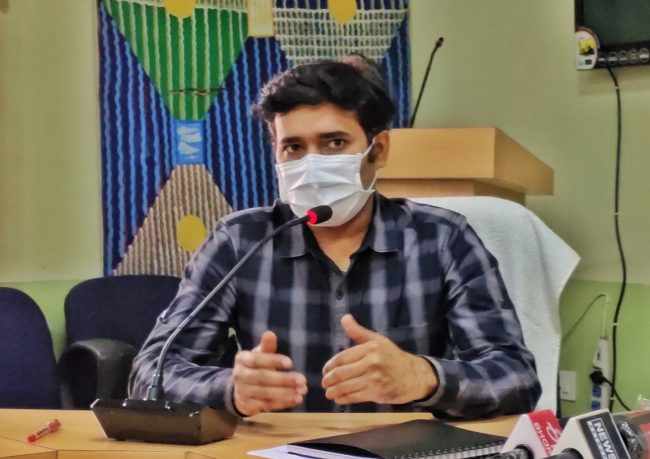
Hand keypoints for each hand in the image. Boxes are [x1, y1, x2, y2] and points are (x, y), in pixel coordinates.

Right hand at [232, 331, 307, 415]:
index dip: (274, 361)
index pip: (257, 359)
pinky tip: (296, 399)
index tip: (290, 363)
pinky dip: (283, 403)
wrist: (239, 390)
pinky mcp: (248, 405)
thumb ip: (266, 346)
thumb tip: (270, 333)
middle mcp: (240, 375)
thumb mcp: (259, 355)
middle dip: (284, 379)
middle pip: (263, 378)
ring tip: (302, 391)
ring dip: (286, 393)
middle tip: (302, 380)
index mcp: (242, 359)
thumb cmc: (254, 368)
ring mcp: (242, 392)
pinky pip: (267, 405)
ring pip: (265, 393)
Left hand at [321, 314, 437, 404]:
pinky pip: (355, 397)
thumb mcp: (378, 340)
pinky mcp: (377, 393)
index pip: (342, 358)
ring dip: (333, 391)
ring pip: (346, 386)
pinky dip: (344, 399)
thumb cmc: (393, 357)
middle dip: (329, 379)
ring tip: (328, 392)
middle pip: (341, 373)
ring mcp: (374, 379)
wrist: (414, 375)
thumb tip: (344, 318)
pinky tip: (339, 399)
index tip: (325, 370)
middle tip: (324, 383)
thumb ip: (358, 332)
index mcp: (370, 348)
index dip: (330, 365)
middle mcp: (371, 363)